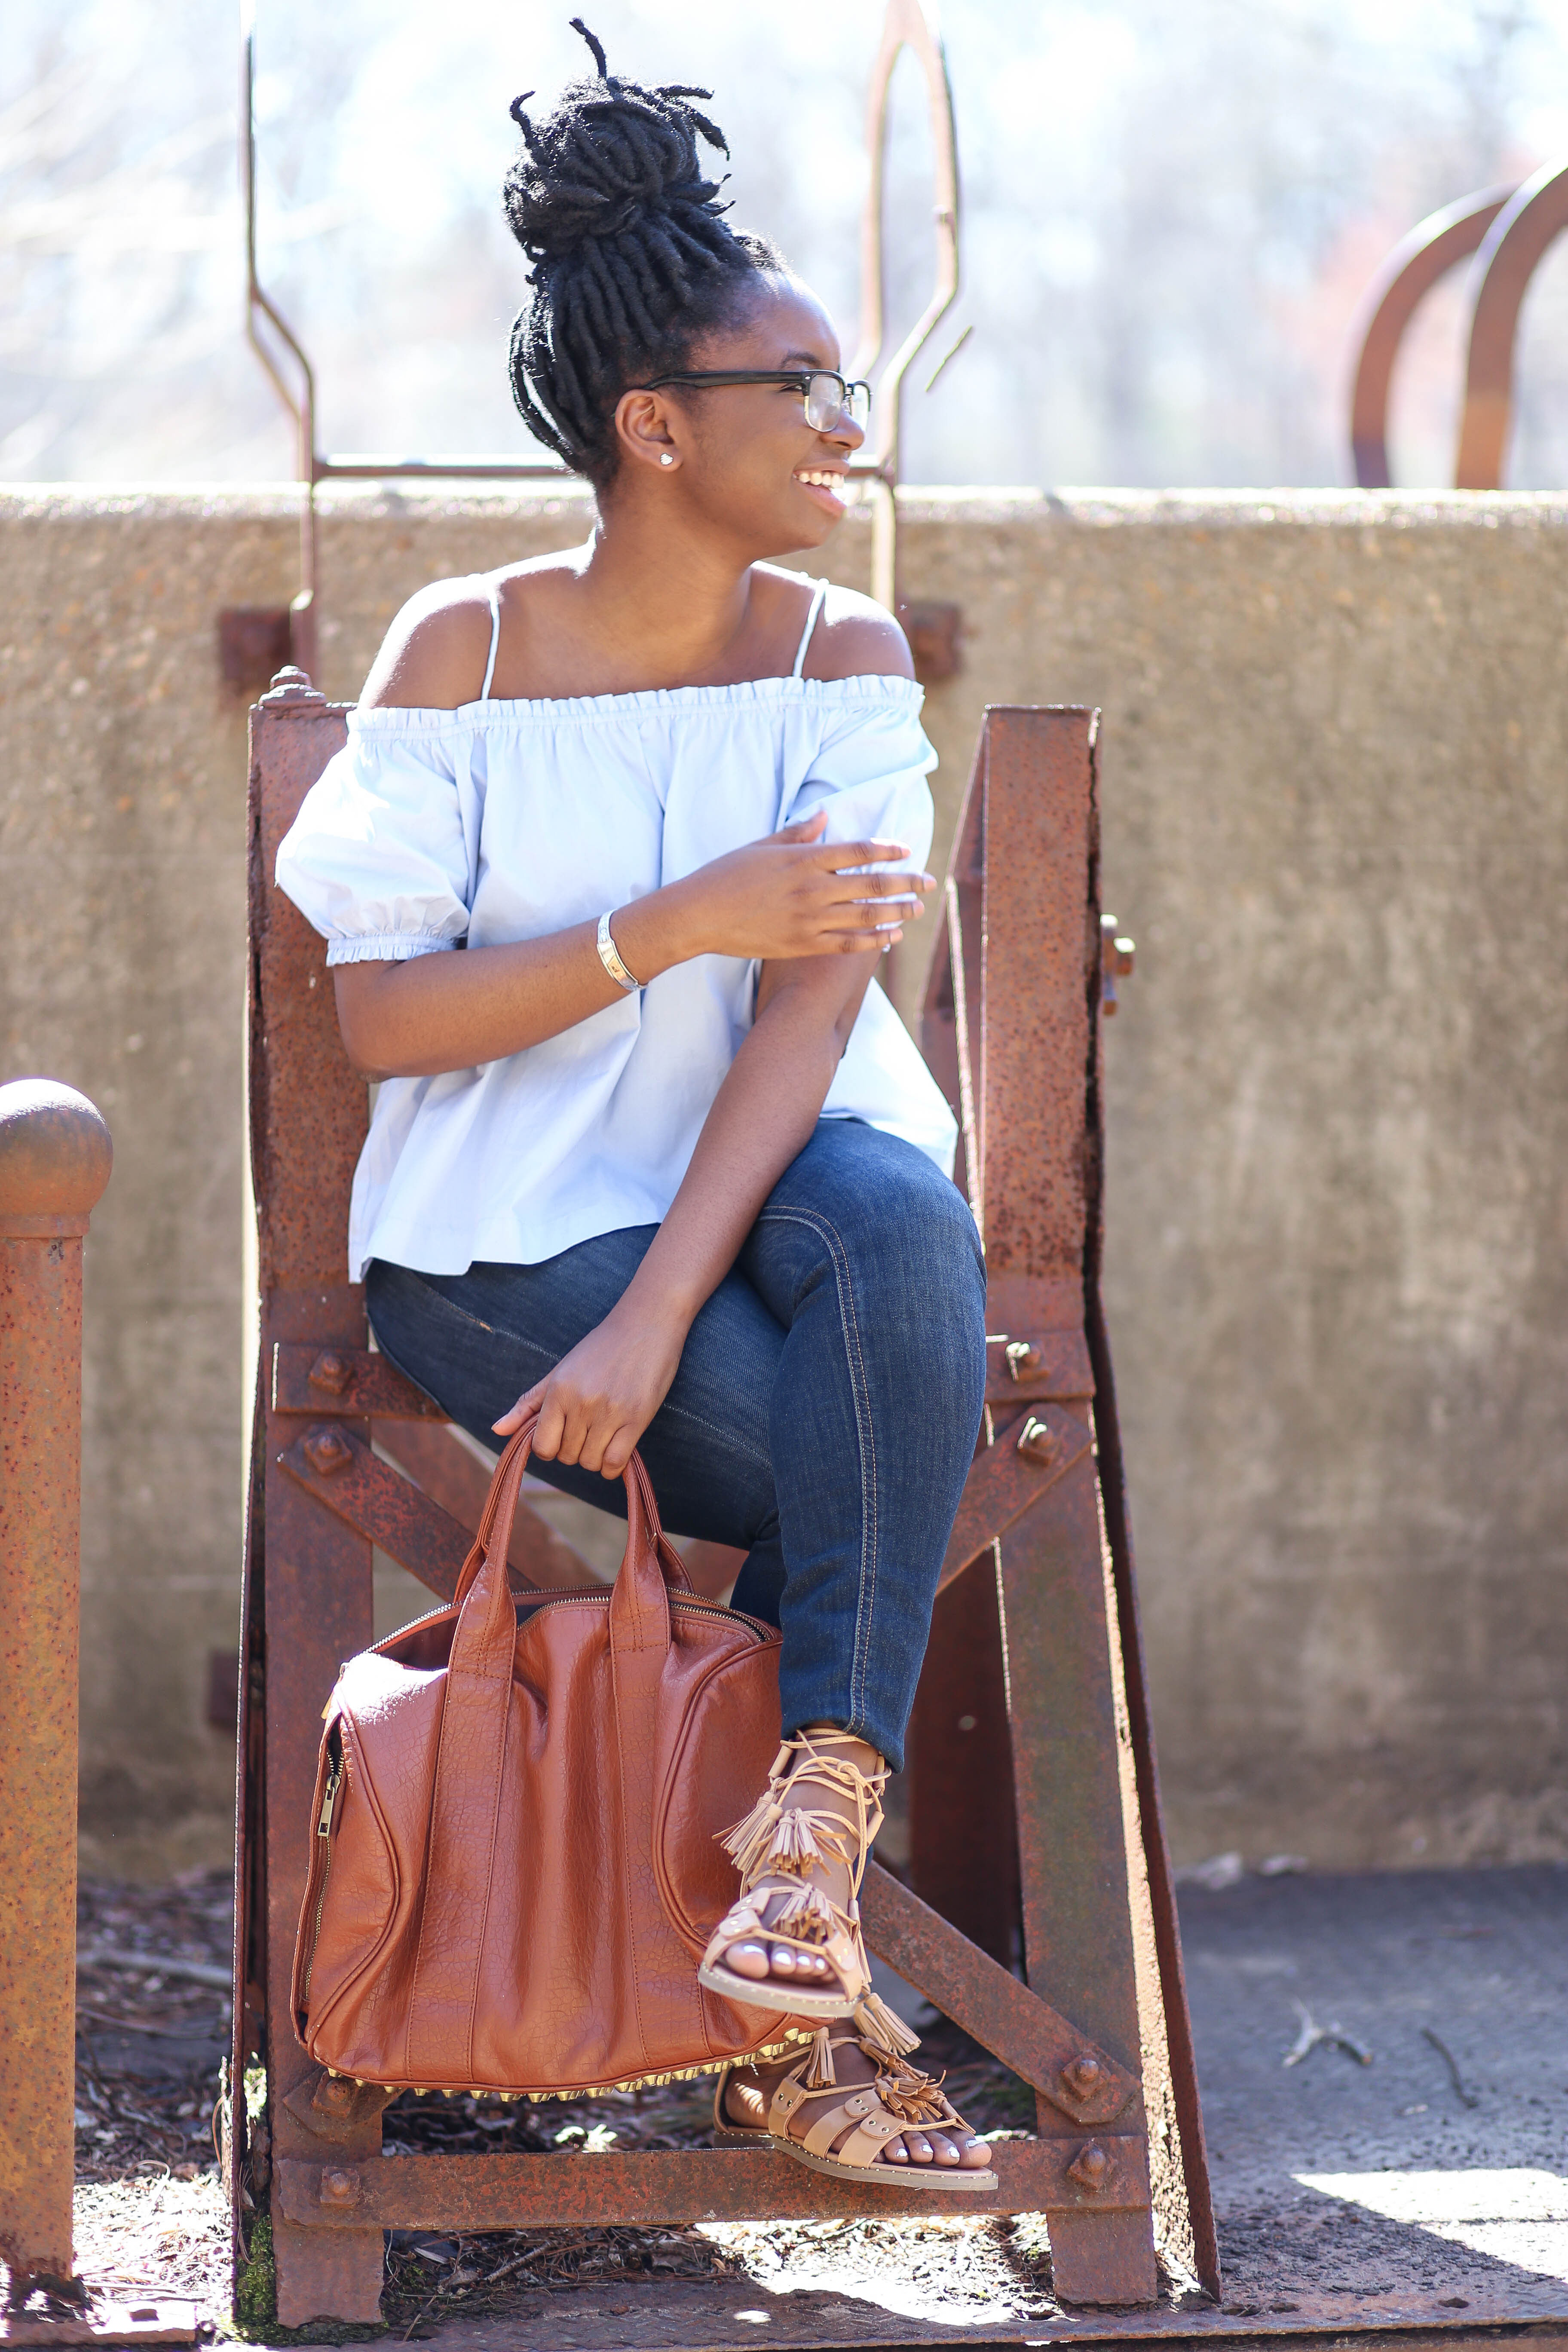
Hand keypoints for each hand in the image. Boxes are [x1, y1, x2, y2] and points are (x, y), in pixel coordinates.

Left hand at [492, 1297, 686, 1478]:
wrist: (645, 1324)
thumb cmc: (600, 1348)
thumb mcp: (559, 1372)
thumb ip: (528, 1404)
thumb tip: (496, 1430)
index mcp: (559, 1391)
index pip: (542, 1447)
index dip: (551, 1447)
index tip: (564, 1434)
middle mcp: (581, 1403)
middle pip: (567, 1456)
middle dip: (575, 1449)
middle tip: (588, 1428)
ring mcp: (609, 1412)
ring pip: (591, 1462)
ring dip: (595, 1457)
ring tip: (604, 1433)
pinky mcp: (637, 1418)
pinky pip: (615, 1462)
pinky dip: (613, 1465)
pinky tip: (617, 1446)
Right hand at [624, 810, 934, 971]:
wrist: (698, 916)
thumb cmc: (725, 876)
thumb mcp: (761, 846)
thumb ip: (798, 833)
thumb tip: (825, 816)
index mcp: (803, 859)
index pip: (858, 851)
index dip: (887, 850)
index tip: (906, 849)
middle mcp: (812, 889)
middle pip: (871, 885)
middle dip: (906, 883)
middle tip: (929, 882)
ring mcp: (809, 920)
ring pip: (866, 917)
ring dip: (897, 912)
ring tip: (917, 908)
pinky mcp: (802, 946)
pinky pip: (847, 944)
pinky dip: (874, 940)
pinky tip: (893, 936)